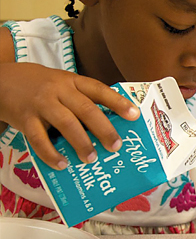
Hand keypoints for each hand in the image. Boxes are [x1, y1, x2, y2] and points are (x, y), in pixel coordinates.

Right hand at [0, 63, 139, 169]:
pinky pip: (39, 139)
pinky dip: (51, 154)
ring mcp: (42, 104)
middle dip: (104, 129)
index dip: (118, 102)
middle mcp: (59, 90)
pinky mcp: (25, 118)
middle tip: (116, 146)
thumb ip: (81, 98)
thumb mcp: (63, 82)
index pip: (99, 90)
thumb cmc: (41, 84)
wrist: (4, 80)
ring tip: (91, 158)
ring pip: (66, 123)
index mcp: (73, 80)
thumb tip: (106, 124)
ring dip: (81, 142)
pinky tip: (62, 164)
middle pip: (86, 109)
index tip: (134, 115)